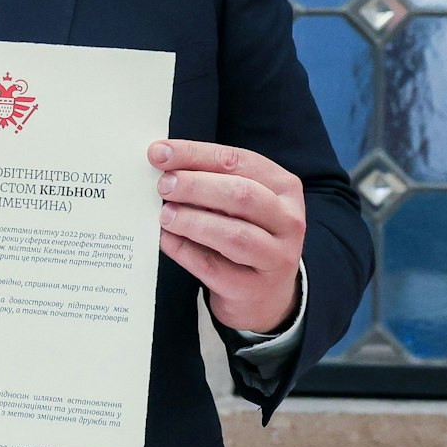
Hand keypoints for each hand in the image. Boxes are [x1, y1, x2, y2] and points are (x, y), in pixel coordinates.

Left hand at [152, 140, 304, 333]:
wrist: (264, 293)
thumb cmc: (243, 231)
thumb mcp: (236, 201)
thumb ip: (208, 179)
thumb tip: (161, 159)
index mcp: (283, 187)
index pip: (238, 161)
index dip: (195, 154)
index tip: (158, 153)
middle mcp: (288, 221)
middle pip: (241, 194)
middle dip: (196, 186)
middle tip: (164, 186)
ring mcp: (276, 258)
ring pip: (234, 234)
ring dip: (192, 221)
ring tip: (165, 215)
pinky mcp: (253, 288)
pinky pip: (213, 267)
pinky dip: (185, 251)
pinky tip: (167, 240)